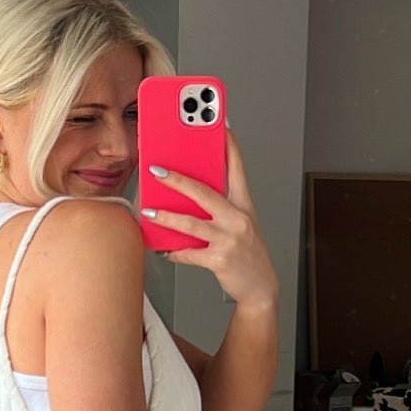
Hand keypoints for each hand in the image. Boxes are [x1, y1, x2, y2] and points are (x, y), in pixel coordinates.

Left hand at [143, 129, 278, 309]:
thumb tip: (187, 190)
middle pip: (205, 191)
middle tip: (157, 170)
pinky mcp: (219, 259)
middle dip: (178, 179)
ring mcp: (229, 239)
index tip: (219, 124)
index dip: (229, 144)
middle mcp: (238, 218)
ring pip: (191, 223)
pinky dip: (174, 251)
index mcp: (244, 204)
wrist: (260, 286)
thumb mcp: (240, 221)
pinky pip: (189, 253)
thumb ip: (220, 204)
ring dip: (167, 216)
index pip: (237, 167)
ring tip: (150, 211)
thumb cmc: (247, 250)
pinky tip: (163, 248)